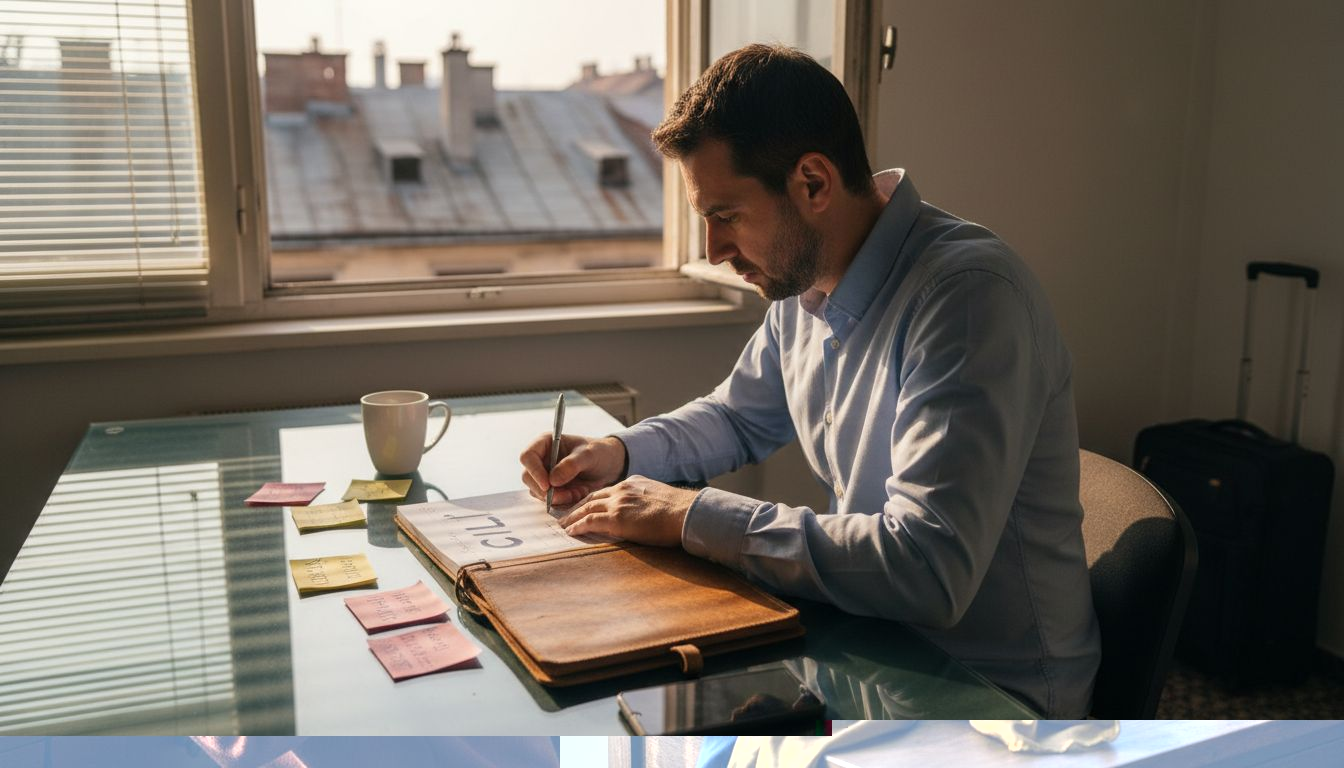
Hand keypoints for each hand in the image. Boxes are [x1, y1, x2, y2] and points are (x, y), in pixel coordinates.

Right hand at [519, 433, 625, 506]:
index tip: (547, 485)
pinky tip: (578, 494)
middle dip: (546, 490)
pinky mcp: (552, 489)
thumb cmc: (599, 452)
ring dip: (557, 497)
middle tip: (567, 495)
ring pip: (538, 492)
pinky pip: (550, 500)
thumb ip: (571, 465)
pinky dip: (564, 501)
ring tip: (578, 492)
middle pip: (528, 477)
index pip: (528, 457)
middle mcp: (542, 459)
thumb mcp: (589, 455)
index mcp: (546, 443)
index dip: (534, 472)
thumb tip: (552, 480)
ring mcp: (545, 475)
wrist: (609, 465)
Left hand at [558, 475, 697, 546]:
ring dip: (572, 517)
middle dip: (577, 506)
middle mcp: (622, 490)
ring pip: (587, 508)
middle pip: (592, 497)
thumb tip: (640, 512)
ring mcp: (618, 503)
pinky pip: (590, 521)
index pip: (606, 491)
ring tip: (563, 525)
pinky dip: (578, 526)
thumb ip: (643, 500)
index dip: (592, 499)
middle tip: (566, 515)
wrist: (685, 512)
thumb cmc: (678, 511)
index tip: (584, 506)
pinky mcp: (616, 519)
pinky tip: (571, 531)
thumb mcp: (657, 497)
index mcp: (632, 483)